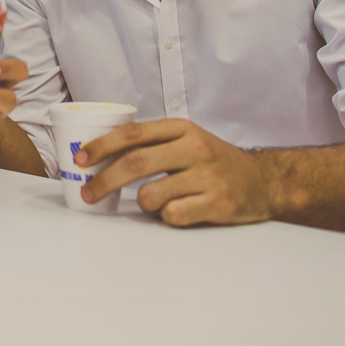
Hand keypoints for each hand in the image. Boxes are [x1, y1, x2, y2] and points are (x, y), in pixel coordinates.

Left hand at [76, 119, 274, 226]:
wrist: (264, 181)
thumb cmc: (214, 160)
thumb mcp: (186, 139)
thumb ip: (152, 142)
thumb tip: (100, 153)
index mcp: (181, 128)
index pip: (132, 134)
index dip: (102, 146)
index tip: (81, 159)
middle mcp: (194, 148)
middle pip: (135, 163)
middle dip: (104, 180)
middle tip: (89, 193)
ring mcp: (207, 176)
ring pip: (151, 194)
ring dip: (142, 202)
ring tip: (153, 201)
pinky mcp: (218, 203)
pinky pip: (173, 215)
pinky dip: (166, 216)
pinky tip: (178, 210)